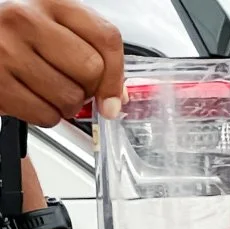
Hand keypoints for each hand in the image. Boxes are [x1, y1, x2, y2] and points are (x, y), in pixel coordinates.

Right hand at [0, 0, 124, 124]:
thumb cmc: (20, 40)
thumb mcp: (56, 31)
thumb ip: (92, 53)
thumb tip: (117, 97)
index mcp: (50, 2)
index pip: (105, 36)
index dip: (116, 74)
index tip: (114, 96)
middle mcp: (26, 19)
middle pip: (91, 70)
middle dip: (88, 90)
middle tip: (71, 85)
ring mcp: (8, 49)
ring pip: (70, 98)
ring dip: (67, 106)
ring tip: (49, 91)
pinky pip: (46, 115)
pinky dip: (46, 115)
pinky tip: (33, 98)